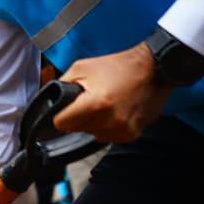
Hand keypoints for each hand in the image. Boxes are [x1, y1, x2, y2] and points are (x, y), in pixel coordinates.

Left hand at [52, 42, 172, 142]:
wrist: (154, 70)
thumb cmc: (118, 66)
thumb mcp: (82, 68)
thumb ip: (61, 85)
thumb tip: (50, 101)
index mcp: (95, 104)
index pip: (61, 124)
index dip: (61, 115)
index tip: (66, 109)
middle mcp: (110, 120)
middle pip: (77, 130)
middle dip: (79, 117)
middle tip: (91, 100)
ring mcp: (122, 130)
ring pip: (92, 134)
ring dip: (93, 123)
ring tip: (105, 104)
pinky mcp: (132, 134)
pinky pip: (108, 137)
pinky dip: (108, 127)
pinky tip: (115, 111)